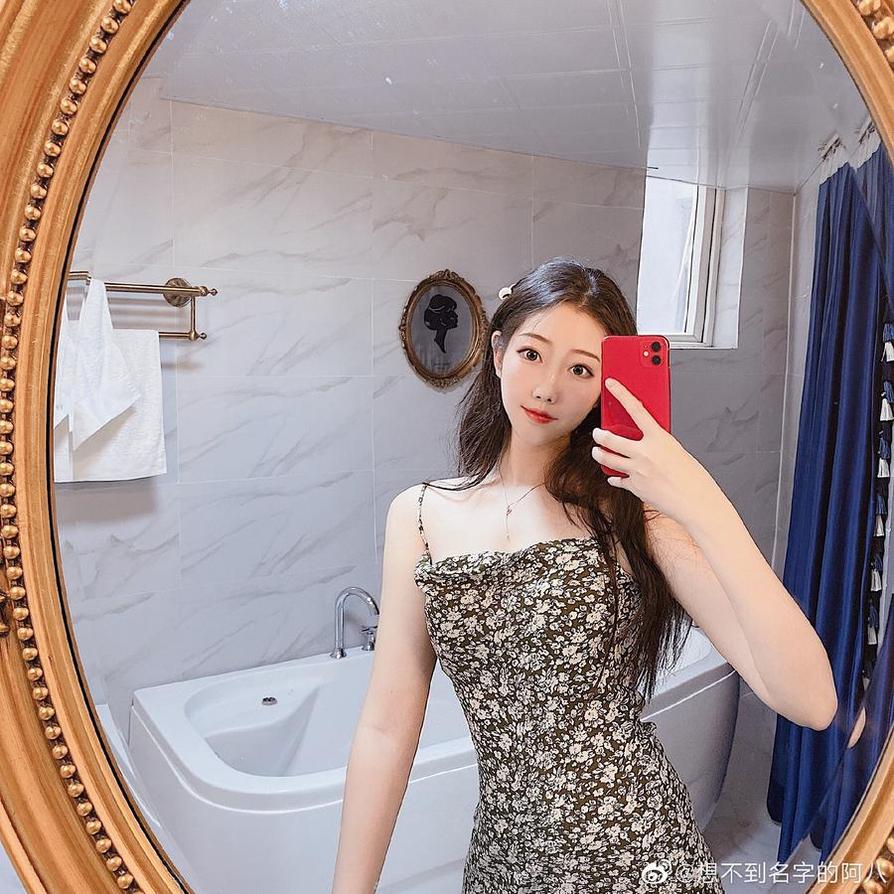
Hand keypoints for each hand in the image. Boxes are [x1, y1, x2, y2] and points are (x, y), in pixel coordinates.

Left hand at [591, 378, 719, 527]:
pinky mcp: (635, 487)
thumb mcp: (677, 451)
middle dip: (600, 435)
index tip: (611, 384)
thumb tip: (646, 440)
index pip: (636, 409)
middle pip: (612, 439)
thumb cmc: (694, 477)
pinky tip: (615, 477)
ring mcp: (638, 471)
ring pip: (608, 459)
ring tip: (597, 452)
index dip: (622, 393)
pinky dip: (615, 478)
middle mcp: (645, 453)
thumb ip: (658, 443)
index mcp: (659, 438)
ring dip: (600, 454)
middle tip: (597, 433)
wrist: (697, 503)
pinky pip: (618, 480)